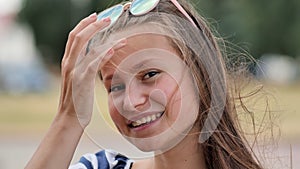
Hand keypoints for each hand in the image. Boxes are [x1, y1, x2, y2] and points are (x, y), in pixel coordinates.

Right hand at [58, 13, 126, 127]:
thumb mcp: (78, 80)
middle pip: (78, 36)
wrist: (70, 119)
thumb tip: (95, 57)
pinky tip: (113, 49)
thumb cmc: (77, 101)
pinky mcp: (82, 80)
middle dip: (93, 25)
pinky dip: (103, 54)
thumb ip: (83, 67)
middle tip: (107, 18)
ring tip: (118, 33)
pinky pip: (93, 63)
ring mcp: (74, 72)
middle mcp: (69, 64)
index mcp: (68, 63)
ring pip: (87, 47)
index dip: (84, 25)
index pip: (74, 37)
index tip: (95, 17)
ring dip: (103, 37)